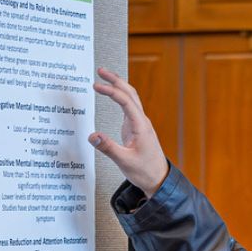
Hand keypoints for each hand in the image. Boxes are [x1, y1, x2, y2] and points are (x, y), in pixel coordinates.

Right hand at [90, 67, 169, 194]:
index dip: (110, 91)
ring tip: (105, 77)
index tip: (96, 85)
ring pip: (131, 98)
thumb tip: (92, 136)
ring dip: (119, 86)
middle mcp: (142, 122)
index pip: (125, 101)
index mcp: (141, 126)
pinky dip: (120, 97)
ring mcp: (140, 124)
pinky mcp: (137, 128)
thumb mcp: (125, 161)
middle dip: (115, 80)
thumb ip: (108, 148)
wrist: (159, 180)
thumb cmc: (145, 172)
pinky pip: (129, 107)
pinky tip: (112, 94)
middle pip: (130, 94)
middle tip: (100, 70)